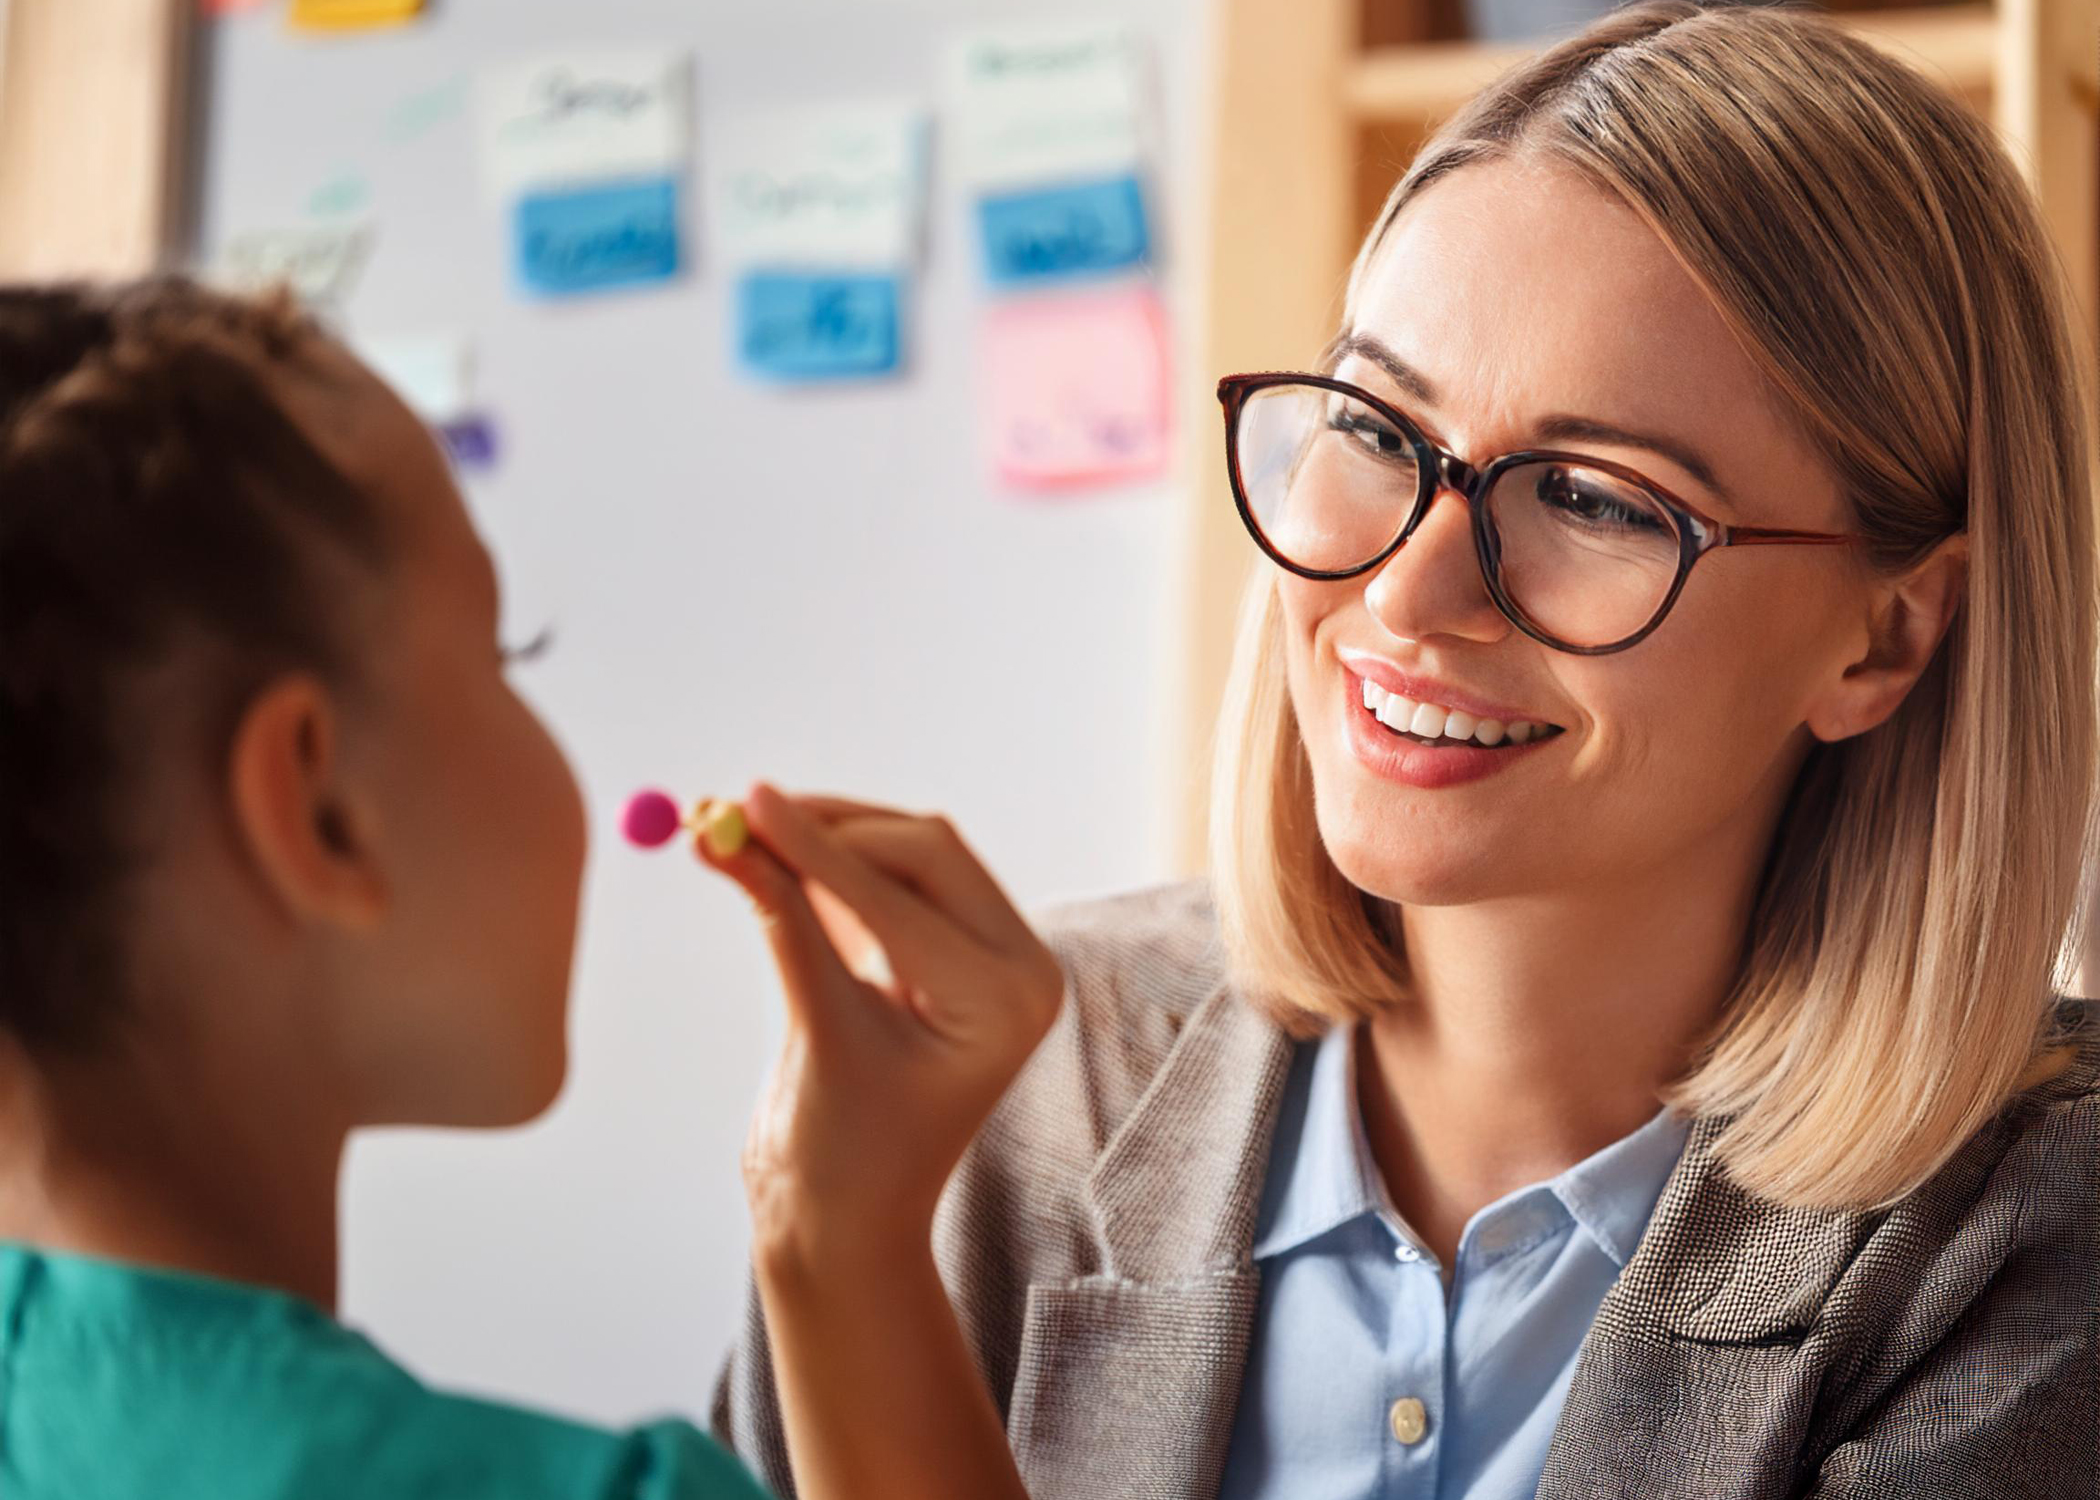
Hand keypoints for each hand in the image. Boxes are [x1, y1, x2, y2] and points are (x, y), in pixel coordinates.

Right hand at [699, 783, 1064, 1259]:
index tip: (746, 803)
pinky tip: (760, 853)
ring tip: (728, 826)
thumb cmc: (841, 1154)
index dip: (819, 846)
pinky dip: (822, 865)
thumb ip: (784, 925)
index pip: (909, 893)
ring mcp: (982, 956)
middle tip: (732, 809)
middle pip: (921, 851)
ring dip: (819, 838)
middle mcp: (1014, 967)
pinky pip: (881, 882)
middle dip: (824, 831)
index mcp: (1009, 997)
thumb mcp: (817, 1033)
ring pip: (900, 854)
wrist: (844, 1222)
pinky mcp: (936, 953)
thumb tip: (727, 829)